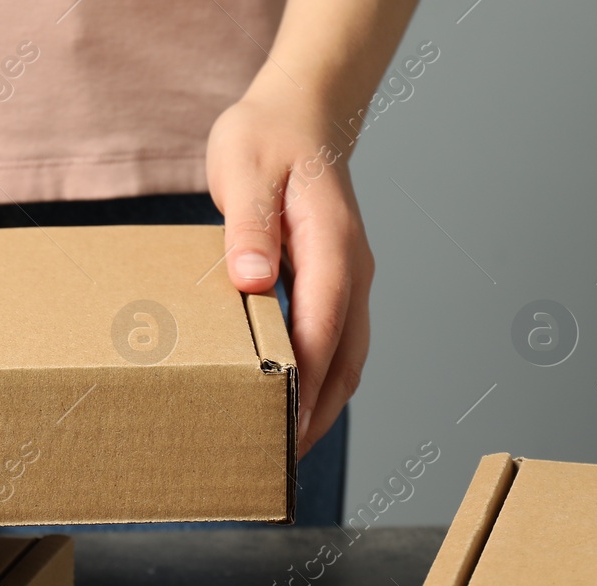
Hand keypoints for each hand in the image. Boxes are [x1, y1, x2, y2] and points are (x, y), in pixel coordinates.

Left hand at [207, 85, 373, 455]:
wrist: (301, 113)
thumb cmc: (267, 138)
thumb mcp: (245, 168)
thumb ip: (247, 222)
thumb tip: (252, 276)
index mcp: (332, 242)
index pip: (325, 324)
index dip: (308, 380)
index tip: (285, 423)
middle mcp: (352, 268)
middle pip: (347, 357)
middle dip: (318, 413)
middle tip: (280, 462)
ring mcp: (349, 279)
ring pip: (349, 358)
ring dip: (323, 406)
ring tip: (285, 450)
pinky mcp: (335, 284)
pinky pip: (337, 344)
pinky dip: (321, 382)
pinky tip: (290, 406)